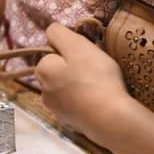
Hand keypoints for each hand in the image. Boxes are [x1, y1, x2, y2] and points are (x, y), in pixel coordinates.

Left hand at [34, 22, 138, 148]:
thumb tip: (51, 32)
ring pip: (68, 87)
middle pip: (59, 70)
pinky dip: (86, 100)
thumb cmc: (95, 78)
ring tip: (100, 86)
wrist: (110, 119)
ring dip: (80, 84)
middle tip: (96, 70)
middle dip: (74, 68)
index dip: (71, 51)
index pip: (53, 52)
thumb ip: (59, 34)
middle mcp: (43, 91)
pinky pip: (77, 103)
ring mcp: (56, 109)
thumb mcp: (77, 46)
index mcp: (43, 70)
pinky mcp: (70, 122)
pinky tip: (99, 101)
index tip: (86, 56)